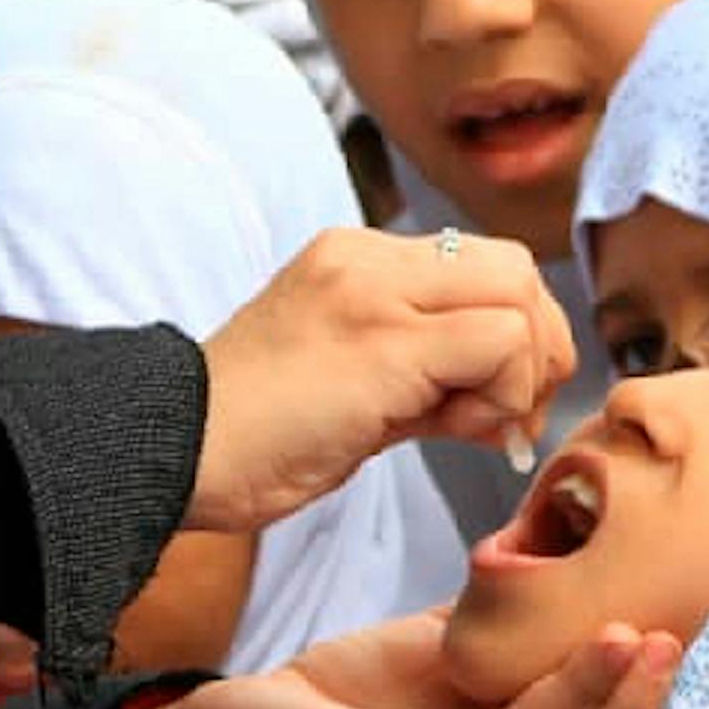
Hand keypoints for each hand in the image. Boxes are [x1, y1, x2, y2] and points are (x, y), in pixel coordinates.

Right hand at [190, 228, 573, 533]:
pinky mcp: (382, 341)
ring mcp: (372, 290)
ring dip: (522, 372)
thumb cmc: (251, 441)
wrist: (170, 450)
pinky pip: (499, 342)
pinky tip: (457, 431)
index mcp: (353, 260)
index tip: (492, 406)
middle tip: (510, 418)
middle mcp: (365, 258)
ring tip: (472, 426)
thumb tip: (502, 401)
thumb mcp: (352, 393)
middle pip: (514, 268)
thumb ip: (425, 380)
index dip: (513, 334)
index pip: (480, 267)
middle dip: (538, 346)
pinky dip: (504, 392)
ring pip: (517, 294)